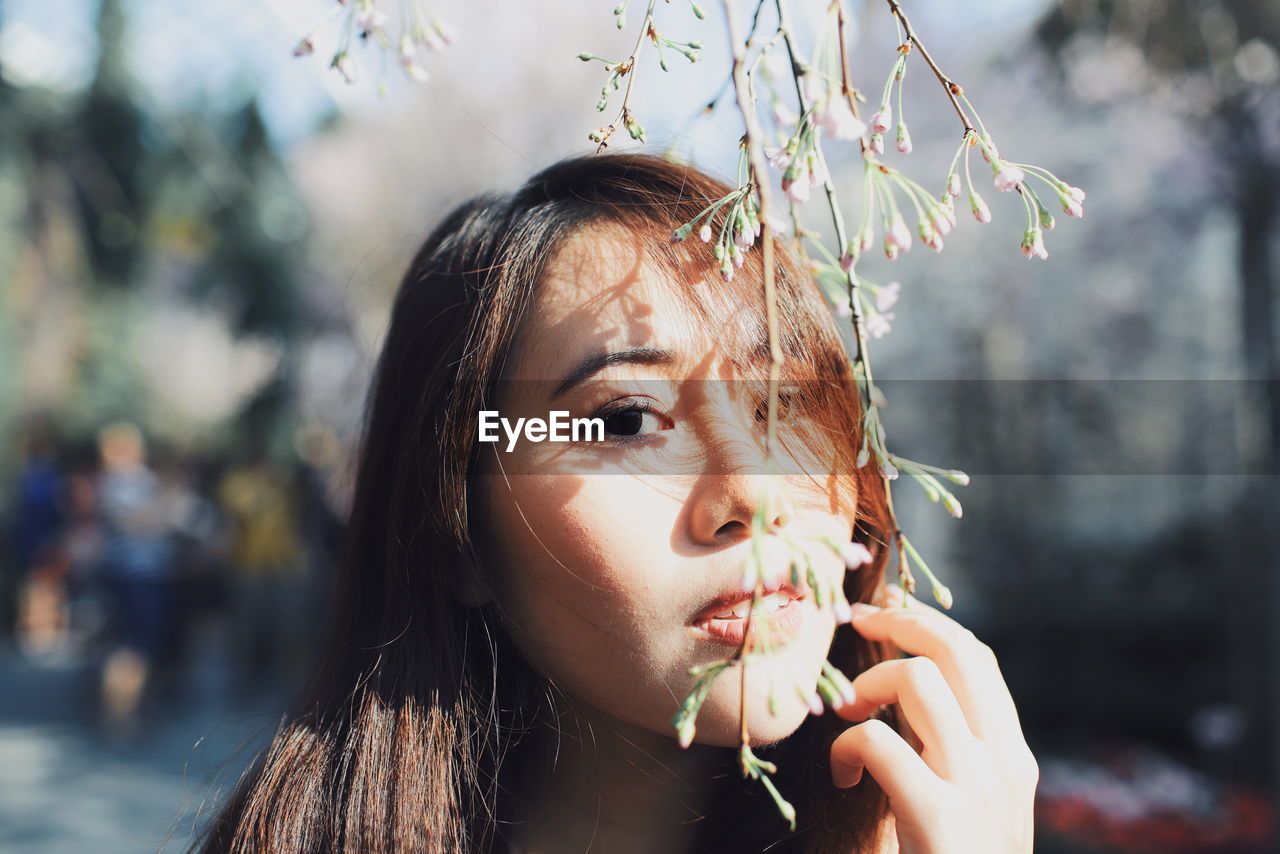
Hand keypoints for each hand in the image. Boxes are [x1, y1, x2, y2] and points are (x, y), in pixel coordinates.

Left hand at [829, 585, 1037, 853]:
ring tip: (848, 718)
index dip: (929, 625)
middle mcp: (1005, 762)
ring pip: (918, 681)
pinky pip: (879, 742)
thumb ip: (947, 754)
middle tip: (858, 620)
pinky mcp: (939, 818)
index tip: (887, 611)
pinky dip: (847, 747)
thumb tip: (899, 694)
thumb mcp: (967, 807)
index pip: (979, 660)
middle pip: (956, 650)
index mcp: (1013, 757)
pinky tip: (845, 778)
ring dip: (867, 686)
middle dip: (902, 622)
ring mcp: (977, 787)